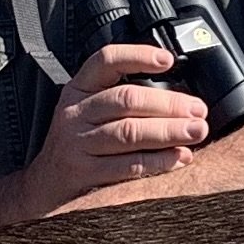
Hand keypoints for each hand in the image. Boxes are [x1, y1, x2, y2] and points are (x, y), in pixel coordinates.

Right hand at [19, 40, 211, 214]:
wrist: (45, 186)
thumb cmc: (78, 144)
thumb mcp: (89, 112)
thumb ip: (122, 98)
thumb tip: (179, 96)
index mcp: (79, 89)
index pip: (106, 61)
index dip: (138, 56)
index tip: (169, 60)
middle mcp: (75, 112)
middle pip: (126, 99)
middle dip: (169, 103)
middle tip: (198, 109)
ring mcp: (77, 143)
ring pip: (129, 132)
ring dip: (168, 131)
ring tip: (196, 131)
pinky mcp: (84, 172)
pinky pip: (127, 165)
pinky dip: (158, 161)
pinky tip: (179, 158)